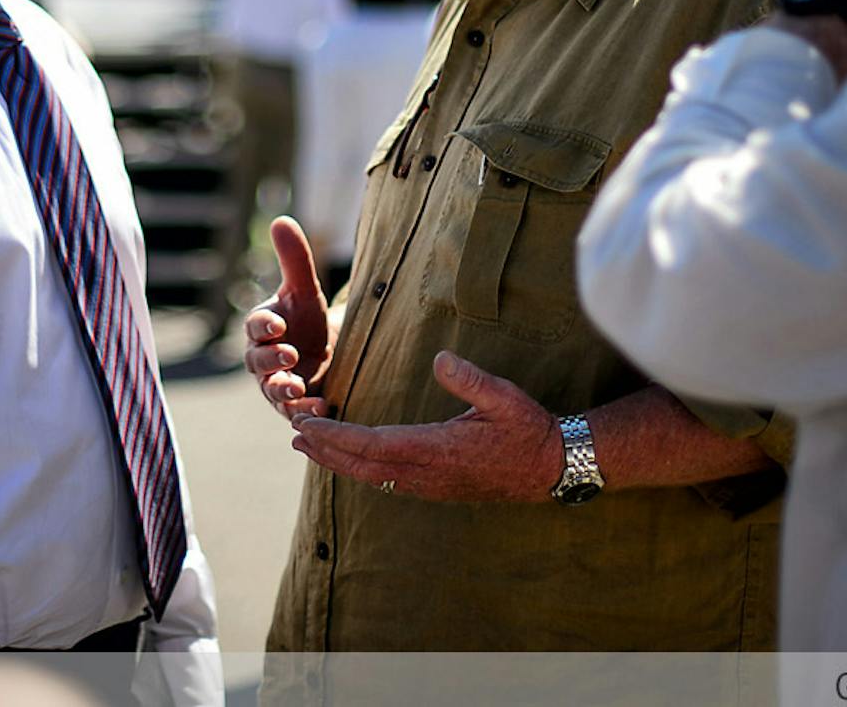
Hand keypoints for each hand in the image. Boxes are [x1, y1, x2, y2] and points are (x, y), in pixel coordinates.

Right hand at [243, 217, 334, 419]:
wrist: (327, 349)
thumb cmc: (307, 317)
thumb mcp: (305, 288)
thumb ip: (294, 258)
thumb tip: (281, 220)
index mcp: (262, 327)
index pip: (255, 326)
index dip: (263, 326)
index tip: (276, 324)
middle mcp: (262, 358)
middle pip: (256, 361)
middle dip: (270, 358)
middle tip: (288, 354)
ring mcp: (275, 384)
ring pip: (271, 390)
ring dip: (282, 389)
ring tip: (298, 386)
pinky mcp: (293, 405)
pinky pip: (292, 412)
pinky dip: (304, 411)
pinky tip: (321, 408)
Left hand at [287, 352, 562, 502]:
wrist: (552, 468)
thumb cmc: (527, 429)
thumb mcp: (503, 398)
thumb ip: (470, 380)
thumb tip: (439, 359)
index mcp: (437, 450)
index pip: (373, 445)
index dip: (336, 437)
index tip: (307, 426)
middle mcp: (428, 474)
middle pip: (363, 466)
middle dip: (326, 451)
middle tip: (294, 435)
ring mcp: (432, 485)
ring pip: (373, 477)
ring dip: (339, 462)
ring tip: (311, 446)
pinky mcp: (437, 487)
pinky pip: (388, 480)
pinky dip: (362, 468)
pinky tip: (352, 459)